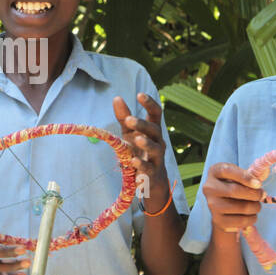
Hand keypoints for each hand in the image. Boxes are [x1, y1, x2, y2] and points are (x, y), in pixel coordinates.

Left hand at [113, 93, 169, 209]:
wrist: (150, 179)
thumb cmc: (139, 151)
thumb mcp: (130, 133)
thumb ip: (124, 117)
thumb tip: (117, 97)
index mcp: (153, 130)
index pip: (156, 114)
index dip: (150, 103)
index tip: (139, 95)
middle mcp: (158, 142)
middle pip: (155, 130)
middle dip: (143, 124)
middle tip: (129, 119)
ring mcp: (157, 158)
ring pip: (156, 149)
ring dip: (146, 143)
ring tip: (137, 138)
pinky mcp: (153, 173)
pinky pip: (149, 168)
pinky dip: (141, 165)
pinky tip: (133, 161)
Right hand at [202, 163, 263, 233]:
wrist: (222, 205)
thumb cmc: (233, 185)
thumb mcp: (239, 175)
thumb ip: (250, 174)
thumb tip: (263, 176)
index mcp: (214, 172)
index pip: (227, 171)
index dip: (244, 177)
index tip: (258, 184)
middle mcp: (209, 188)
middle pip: (234, 190)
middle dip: (254, 194)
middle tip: (262, 195)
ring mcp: (212, 205)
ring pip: (241, 207)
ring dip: (255, 207)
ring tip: (256, 205)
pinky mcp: (218, 220)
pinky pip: (241, 221)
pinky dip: (252, 218)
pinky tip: (251, 215)